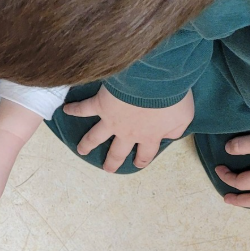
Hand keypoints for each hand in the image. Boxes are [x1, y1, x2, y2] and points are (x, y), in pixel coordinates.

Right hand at [64, 87, 192, 172]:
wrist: (153, 82)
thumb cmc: (171, 98)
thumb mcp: (183, 117)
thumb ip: (176, 129)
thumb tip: (170, 136)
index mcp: (149, 136)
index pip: (145, 153)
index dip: (141, 160)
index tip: (137, 164)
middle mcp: (128, 133)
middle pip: (118, 151)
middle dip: (112, 161)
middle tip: (107, 168)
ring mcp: (111, 120)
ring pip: (96, 136)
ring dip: (87, 144)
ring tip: (81, 150)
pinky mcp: (100, 105)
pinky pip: (84, 109)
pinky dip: (74, 110)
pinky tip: (65, 110)